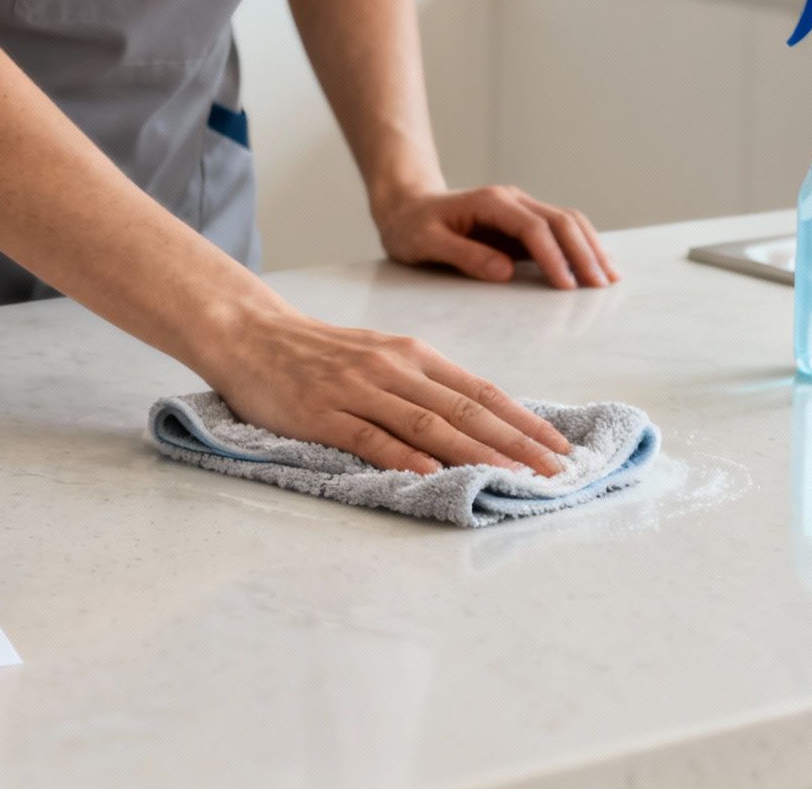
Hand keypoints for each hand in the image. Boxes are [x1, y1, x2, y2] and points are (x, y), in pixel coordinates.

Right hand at [204, 309, 570, 475]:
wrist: (250, 333)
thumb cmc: (319, 352)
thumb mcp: (381, 356)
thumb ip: (424, 385)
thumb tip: (478, 419)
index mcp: (413, 355)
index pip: (481, 392)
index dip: (524, 421)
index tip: (561, 448)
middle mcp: (393, 369)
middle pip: (466, 410)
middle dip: (516, 444)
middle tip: (555, 472)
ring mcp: (357, 390)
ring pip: (427, 424)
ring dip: (474, 454)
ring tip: (510, 478)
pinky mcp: (322, 413)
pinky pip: (369, 438)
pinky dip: (403, 457)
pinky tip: (431, 475)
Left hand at [374, 184, 619, 289]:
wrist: (406, 206)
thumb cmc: (411, 227)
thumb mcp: (425, 243)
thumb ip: (463, 255)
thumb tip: (505, 271)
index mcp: (490, 202)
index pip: (533, 228)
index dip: (553, 257)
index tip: (567, 287)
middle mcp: (511, 200)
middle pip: (561, 221)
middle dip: (584, 253)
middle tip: (601, 286)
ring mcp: (520, 209)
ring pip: (567, 222)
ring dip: (590, 247)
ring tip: (609, 277)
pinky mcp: (522, 223)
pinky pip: (560, 231)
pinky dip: (582, 246)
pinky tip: (596, 265)